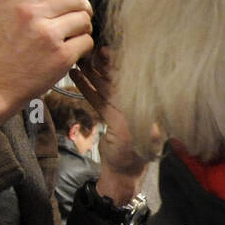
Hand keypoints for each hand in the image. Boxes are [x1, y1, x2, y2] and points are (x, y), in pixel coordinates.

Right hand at [0, 0, 90, 123]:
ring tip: (66, 35)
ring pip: (85, 19)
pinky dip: (82, 46)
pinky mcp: (61, 55)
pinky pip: (87, 41)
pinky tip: (66, 50)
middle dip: (78, 7)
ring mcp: (46, 33)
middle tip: (70, 17)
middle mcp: (27, 10)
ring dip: (81, 27)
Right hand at [71, 47, 151, 202]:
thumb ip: (144, 119)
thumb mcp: (146, 137)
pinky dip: (87, 87)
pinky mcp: (109, 115)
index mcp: (148, 107)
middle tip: (96, 51)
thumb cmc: (136, 156)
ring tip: (81, 59)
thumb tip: (143, 100)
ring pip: (105, 87)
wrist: (122, 172)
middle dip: (106, 66)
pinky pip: (97, 98)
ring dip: (93, 73)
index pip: (135, 81)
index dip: (122, 67)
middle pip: (119, 81)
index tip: (112, 54)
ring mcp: (121, 109)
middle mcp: (135, 105)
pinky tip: (76, 74)